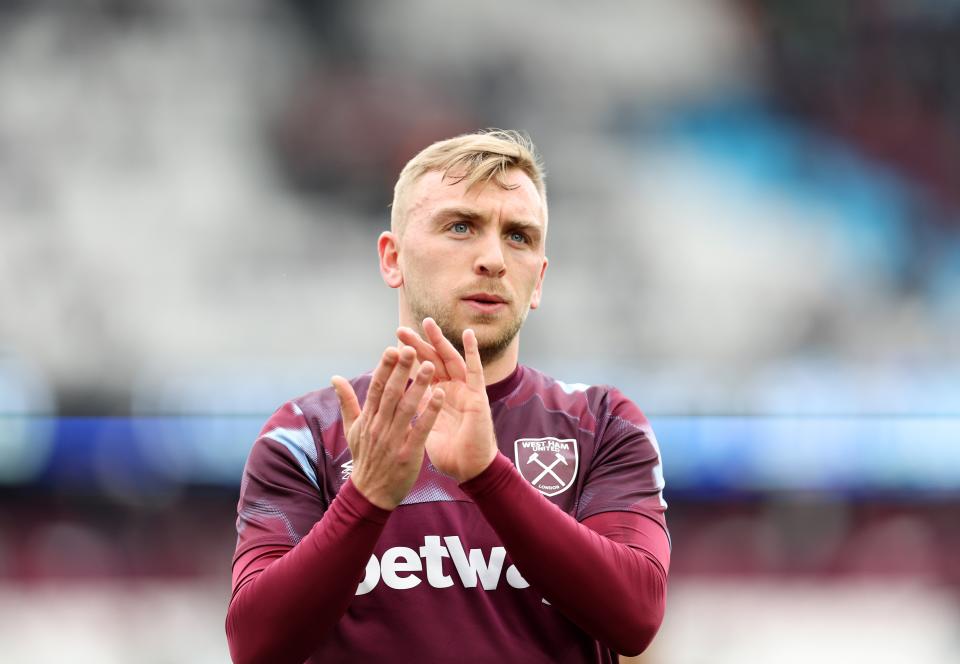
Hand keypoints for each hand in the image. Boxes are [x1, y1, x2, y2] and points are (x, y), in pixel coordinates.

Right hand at [331, 346, 443, 509]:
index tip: (392, 348)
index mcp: (368, 418)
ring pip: (406, 408)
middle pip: (391, 393)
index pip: (376, 388)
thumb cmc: (364, 458)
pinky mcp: (407, 454)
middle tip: (411, 348)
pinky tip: (440, 396)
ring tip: (430, 366)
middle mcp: (379, 426)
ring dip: (419, 386)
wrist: (371, 494)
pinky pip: (420, 429)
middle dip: (401, 370)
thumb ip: (347, 402)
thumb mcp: (351, 429)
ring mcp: (393, 440)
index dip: (384, 368)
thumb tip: (335, 377)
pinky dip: (430, 412)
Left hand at [396, 318, 497, 482]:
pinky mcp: (478, 396)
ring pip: (450, 360)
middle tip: (400, 329)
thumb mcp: (423, 429)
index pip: (418, 373)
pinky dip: (473, 351)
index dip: (405, 360)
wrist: (468, 470)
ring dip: (439, 341)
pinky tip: (467, 334)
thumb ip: (413, 413)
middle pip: (432, 362)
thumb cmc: (448, 453)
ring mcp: (465, 391)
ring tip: (428, 323)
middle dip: (417, 345)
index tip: (389, 347)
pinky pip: (476, 370)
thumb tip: (394, 403)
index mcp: (436, 398)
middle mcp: (450, 390)